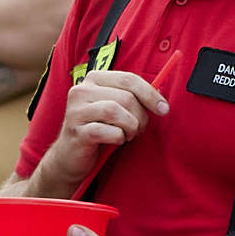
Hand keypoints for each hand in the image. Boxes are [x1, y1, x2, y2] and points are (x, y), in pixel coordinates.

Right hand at [32, 69, 171, 192]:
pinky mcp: (76, 131)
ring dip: (130, 127)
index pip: (128, 79)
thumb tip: (160, 98)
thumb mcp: (115, 109)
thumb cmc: (98, 130)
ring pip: (116, 111)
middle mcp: (81, 90)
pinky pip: (107, 131)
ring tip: (128, 135)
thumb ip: (132, 99)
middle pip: (125, 97)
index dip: (150, 94)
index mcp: (93, 79)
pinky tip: (115, 140)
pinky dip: (117, 137)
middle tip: (139, 130)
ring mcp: (76, 110)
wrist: (70, 156)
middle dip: (140, 116)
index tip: (164, 109)